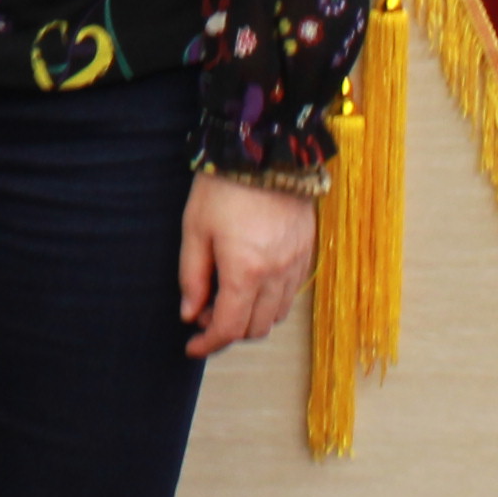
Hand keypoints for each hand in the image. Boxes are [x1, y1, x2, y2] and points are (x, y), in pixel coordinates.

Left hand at [177, 170, 317, 358]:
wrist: (266, 150)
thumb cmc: (224, 187)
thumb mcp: (195, 229)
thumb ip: (192, 276)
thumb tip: (190, 313)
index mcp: (245, 272)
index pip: (229, 329)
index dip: (208, 344)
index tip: (192, 346)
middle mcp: (276, 275)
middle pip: (255, 328)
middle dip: (228, 330)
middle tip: (205, 310)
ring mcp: (296, 264)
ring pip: (276, 314)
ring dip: (251, 316)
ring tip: (228, 294)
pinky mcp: (307, 252)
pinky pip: (291, 292)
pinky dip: (271, 299)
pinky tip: (253, 281)